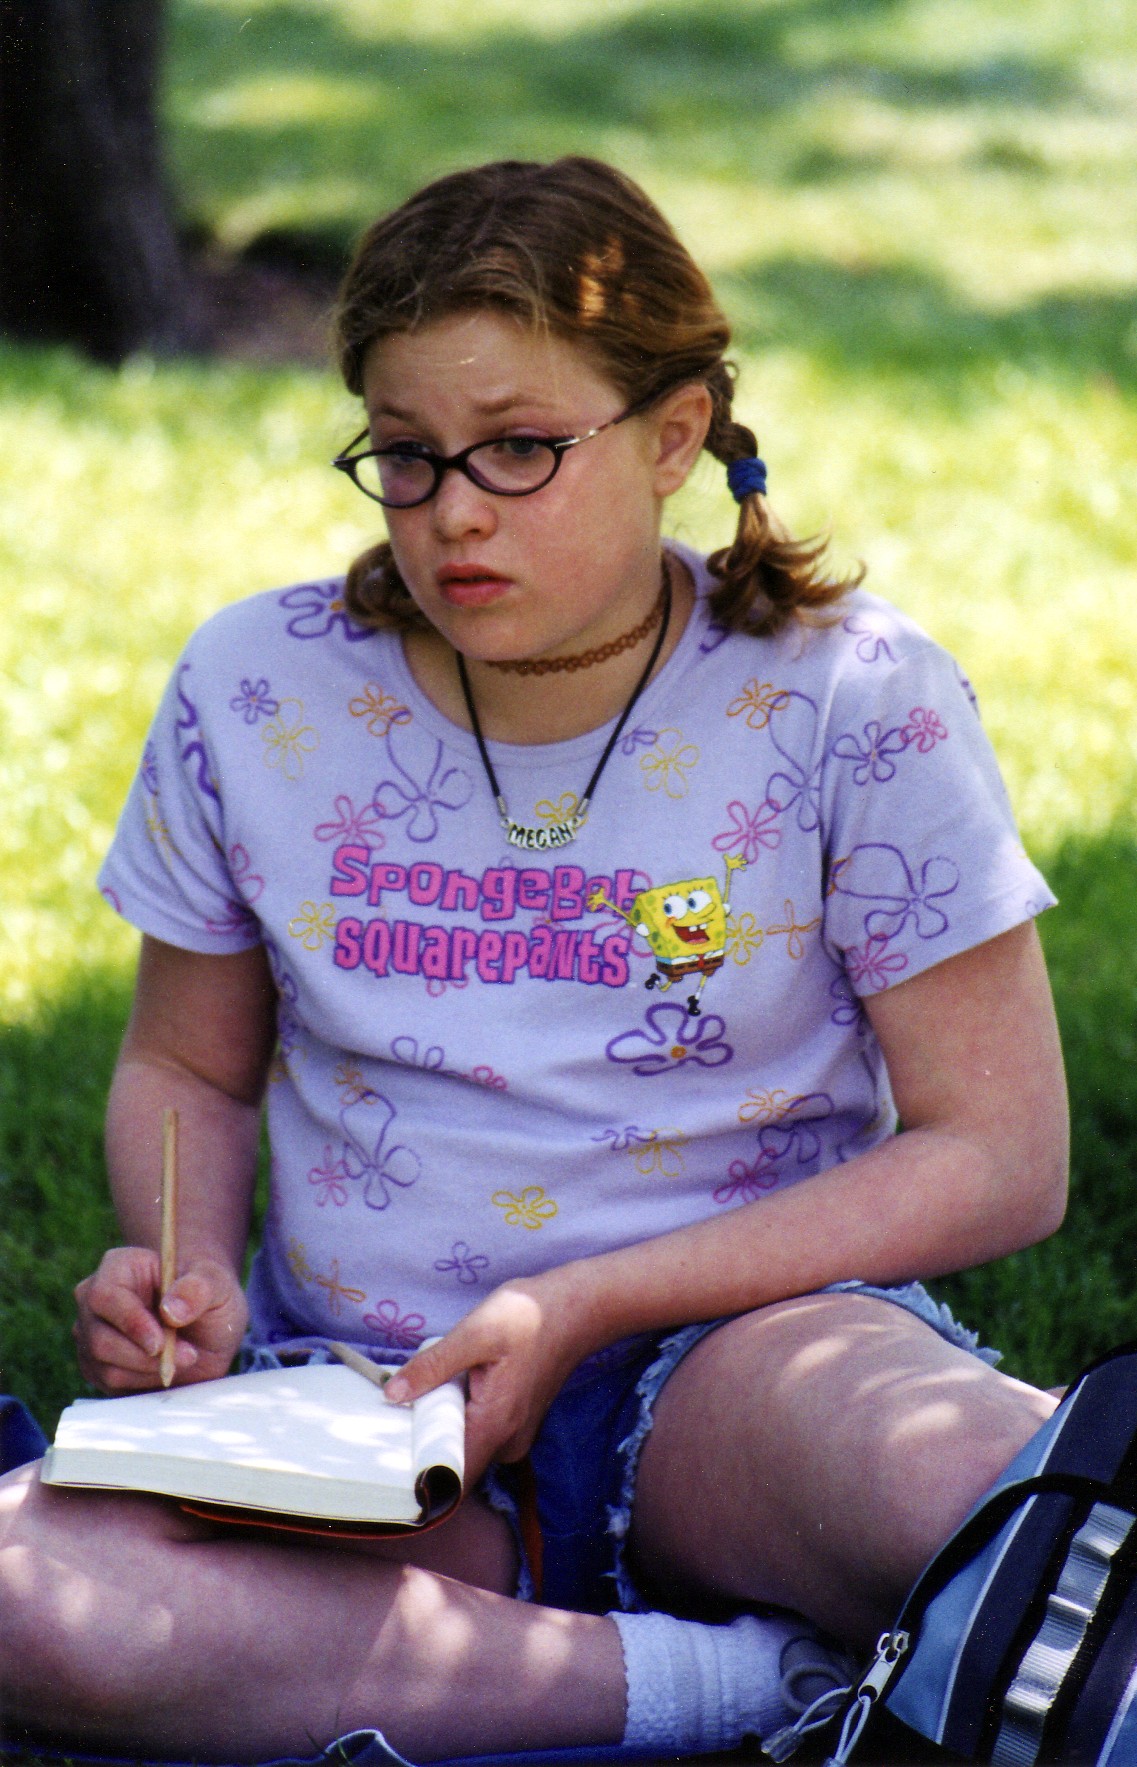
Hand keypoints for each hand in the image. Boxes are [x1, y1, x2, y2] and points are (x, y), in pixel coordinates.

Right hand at [73, 1246, 247, 1393]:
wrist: (206, 1326)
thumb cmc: (206, 1295)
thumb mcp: (217, 1283)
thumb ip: (199, 1289)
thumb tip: (171, 1310)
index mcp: (118, 1267)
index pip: (105, 1297)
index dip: (131, 1323)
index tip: (159, 1343)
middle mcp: (95, 1301)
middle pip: (100, 1339)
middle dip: (146, 1356)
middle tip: (187, 1355)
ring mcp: (91, 1335)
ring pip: (106, 1368)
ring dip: (150, 1372)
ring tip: (183, 1358)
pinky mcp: (97, 1366)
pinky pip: (112, 1387)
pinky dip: (144, 1385)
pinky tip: (168, 1370)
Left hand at [384, 1271, 596, 1485]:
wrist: (577, 1310)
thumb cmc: (529, 1317)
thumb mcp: (475, 1332)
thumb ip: (433, 1366)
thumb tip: (393, 1395)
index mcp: (495, 1426)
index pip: (450, 1481)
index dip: (417, 1476)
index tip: (389, 1455)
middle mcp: (507, 1443)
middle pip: (454, 1464)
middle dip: (424, 1443)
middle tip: (398, 1411)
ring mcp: (515, 1435)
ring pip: (466, 1447)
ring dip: (443, 1426)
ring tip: (426, 1392)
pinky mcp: (517, 1423)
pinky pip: (480, 1433)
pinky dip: (461, 1417)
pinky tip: (454, 1386)